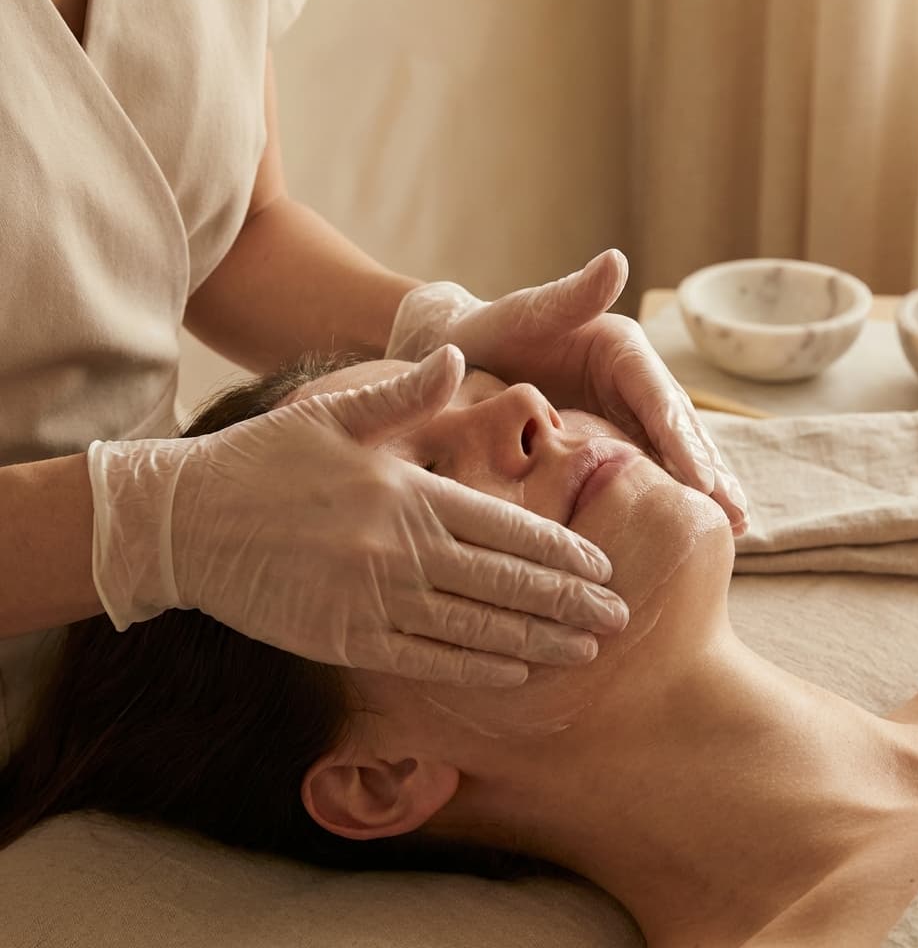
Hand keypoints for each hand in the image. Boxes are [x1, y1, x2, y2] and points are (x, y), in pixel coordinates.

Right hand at [87, 346, 627, 685]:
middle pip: (504, 583)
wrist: (187, 521)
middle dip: (568, 603)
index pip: (504, 527)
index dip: (560, 551)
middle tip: (619, 618)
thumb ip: (405, 391)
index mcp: (407, 493)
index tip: (603, 567)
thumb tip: (459, 354)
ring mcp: (372, 600)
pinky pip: (424, 660)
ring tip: (585, 651)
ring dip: (536, 642)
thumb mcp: (334, 414)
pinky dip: (475, 668)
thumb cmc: (265, 461)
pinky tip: (515, 673)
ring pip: (474, 628)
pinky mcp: (343, 639)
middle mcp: (398, 549)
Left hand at [386, 251, 748, 533]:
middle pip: (678, 431)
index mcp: (621, 349)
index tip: (704, 479)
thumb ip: (569, 296)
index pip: (659, 397)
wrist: (453, 359)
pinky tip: (687, 532)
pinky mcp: (606, 443)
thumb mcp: (523, 314)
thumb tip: (617, 260)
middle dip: (709, 474)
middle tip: (735, 517)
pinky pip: (640, 473)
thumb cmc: (486, 333)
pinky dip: (665, 499)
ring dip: (701, 492)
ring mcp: (621, 416)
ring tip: (733, 531)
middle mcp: (631, 383)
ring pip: (669, 456)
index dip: (683, 439)